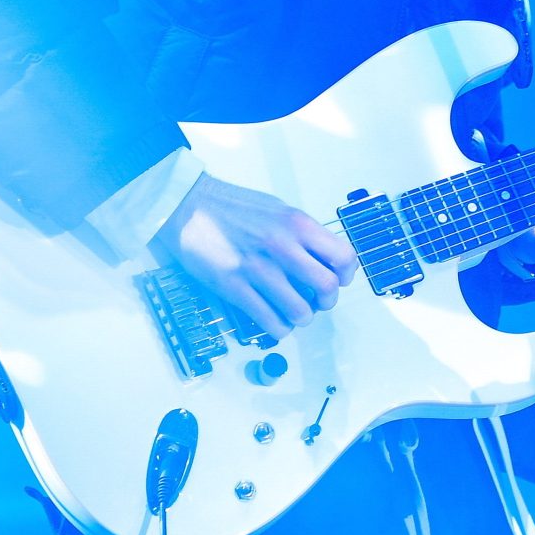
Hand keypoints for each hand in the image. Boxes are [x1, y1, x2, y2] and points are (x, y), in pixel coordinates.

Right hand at [154, 172, 357, 342]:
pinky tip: (274, 319)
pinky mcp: (234, 288)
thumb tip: (321, 257)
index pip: (343, 256)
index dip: (346, 275)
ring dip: (302, 317)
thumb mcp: (277, 209)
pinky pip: (271, 321)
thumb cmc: (230, 206)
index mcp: (297, 224)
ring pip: (301, 311)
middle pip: (327, 288)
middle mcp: (283, 247)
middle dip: (327, 301)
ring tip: (294, 312)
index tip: (339, 280)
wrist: (187, 206)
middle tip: (318, 301)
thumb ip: (300, 233)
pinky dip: (279, 328)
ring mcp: (258, 269)